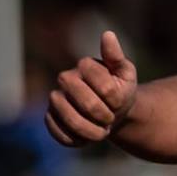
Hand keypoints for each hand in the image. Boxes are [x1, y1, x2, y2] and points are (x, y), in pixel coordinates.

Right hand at [45, 31, 137, 145]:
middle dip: (106, 116)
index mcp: (84, 65)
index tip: (119, 101)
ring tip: (102, 130)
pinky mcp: (50, 119)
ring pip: (72, 121)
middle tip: (111, 117)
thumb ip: (117, 57)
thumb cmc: (120, 89)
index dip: (116, 100)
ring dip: (93, 132)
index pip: (104, 87)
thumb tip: (108, 35)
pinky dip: (78, 140)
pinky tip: (86, 137)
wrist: (113, 110)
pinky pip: (60, 134)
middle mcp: (65, 79)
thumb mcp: (126, 73)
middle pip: (88, 104)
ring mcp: (55, 99)